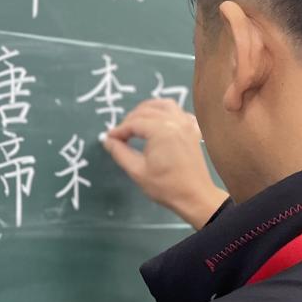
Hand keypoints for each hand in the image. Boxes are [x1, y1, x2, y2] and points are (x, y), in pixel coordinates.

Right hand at [103, 99, 228, 229]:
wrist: (195, 197)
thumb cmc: (165, 186)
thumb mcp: (137, 171)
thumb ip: (120, 152)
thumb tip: (107, 140)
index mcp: (161, 130)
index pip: (134, 123)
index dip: (119, 130)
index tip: (109, 138)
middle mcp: (176, 121)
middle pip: (147, 110)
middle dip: (130, 120)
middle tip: (120, 135)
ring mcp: (188, 124)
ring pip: (165, 105)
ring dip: (148, 109)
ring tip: (137, 121)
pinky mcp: (194, 130)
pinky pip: (179, 112)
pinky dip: (167, 112)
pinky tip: (160, 122)